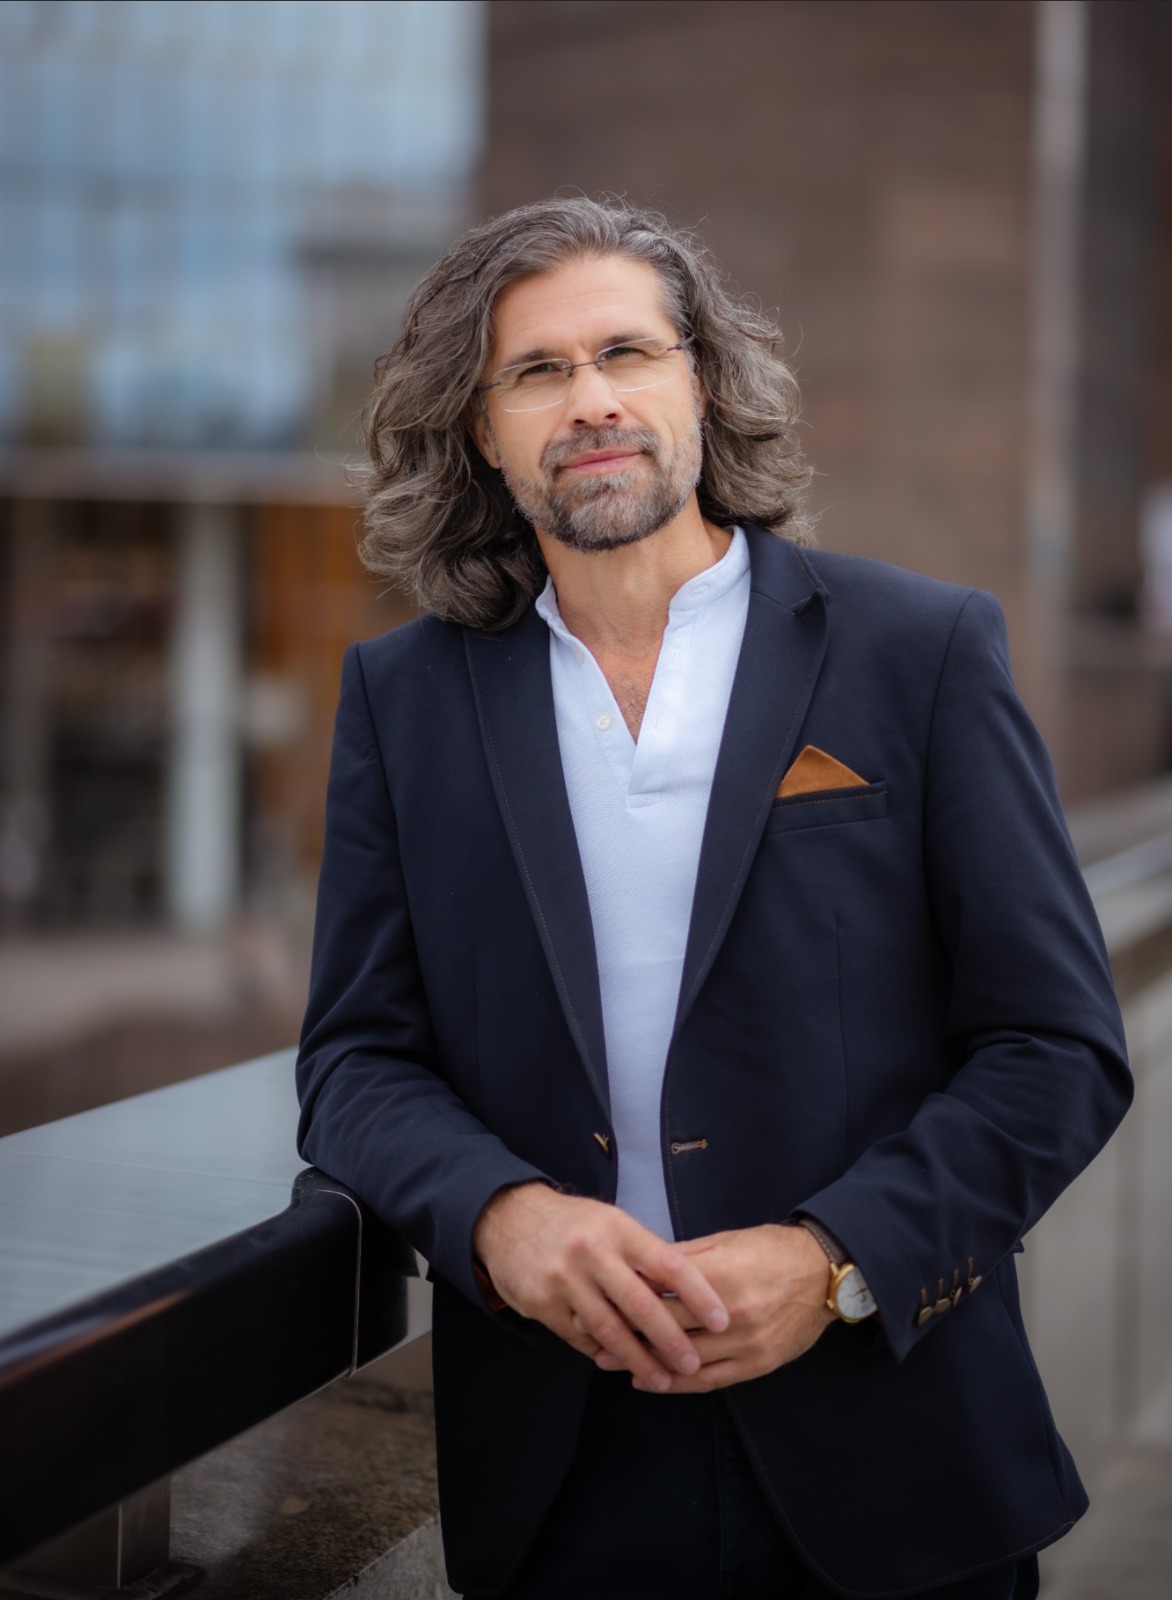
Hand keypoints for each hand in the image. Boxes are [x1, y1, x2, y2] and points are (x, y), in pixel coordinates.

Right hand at [473, 1183, 729, 1391]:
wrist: (507, 1219)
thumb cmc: (574, 1224)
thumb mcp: (611, 1223)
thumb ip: (646, 1253)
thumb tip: (696, 1279)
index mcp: (618, 1229)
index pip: (668, 1263)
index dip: (699, 1294)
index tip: (722, 1320)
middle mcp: (592, 1253)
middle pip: (641, 1304)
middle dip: (671, 1340)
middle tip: (693, 1363)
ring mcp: (564, 1279)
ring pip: (609, 1329)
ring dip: (638, 1359)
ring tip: (661, 1379)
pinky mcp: (541, 1303)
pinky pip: (580, 1337)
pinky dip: (603, 1353)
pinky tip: (620, 1363)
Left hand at [612, 1222, 833, 1393]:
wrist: (824, 1273)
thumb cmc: (772, 1248)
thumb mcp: (726, 1239)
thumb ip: (684, 1256)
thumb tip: (642, 1265)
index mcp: (720, 1273)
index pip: (662, 1290)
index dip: (629, 1296)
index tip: (601, 1298)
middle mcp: (731, 1312)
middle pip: (667, 1327)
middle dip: (628, 1331)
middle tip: (594, 1335)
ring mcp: (746, 1342)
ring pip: (685, 1359)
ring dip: (646, 1362)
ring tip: (612, 1361)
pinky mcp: (758, 1364)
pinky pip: (711, 1380)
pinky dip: (678, 1384)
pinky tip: (653, 1381)